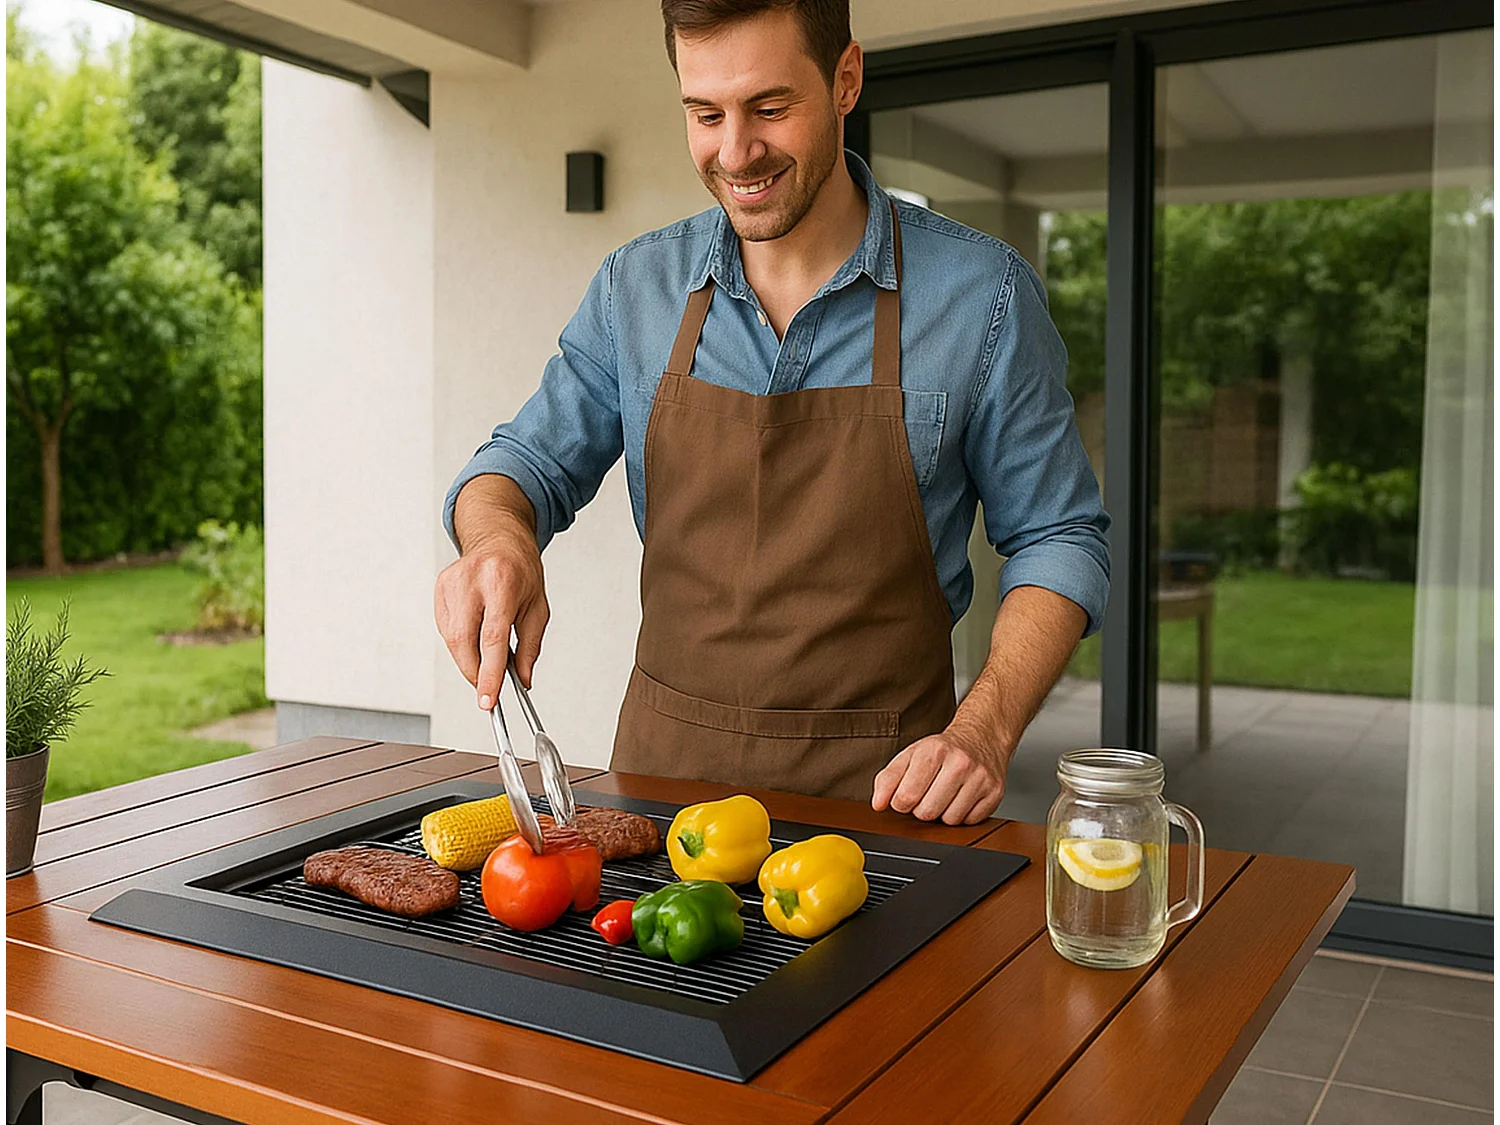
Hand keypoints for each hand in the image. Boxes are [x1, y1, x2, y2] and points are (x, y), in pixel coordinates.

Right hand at [434, 514, 548, 707]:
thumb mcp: (538, 607)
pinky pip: (445, 627)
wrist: (499, 538)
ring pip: (452, 638)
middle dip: (474, 672)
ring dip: (467, 658)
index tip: (488, 700)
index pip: (492, 638)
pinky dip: (459, 642)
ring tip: (485, 658)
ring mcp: (452, 582)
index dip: (489, 673)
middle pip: (464, 641)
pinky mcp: (440, 586)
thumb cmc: (521, 570)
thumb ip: (530, 646)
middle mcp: (473, 580)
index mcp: (502, 583)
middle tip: (487, 689)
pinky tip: (473, 637)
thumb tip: (523, 679)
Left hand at [871, 722, 1007, 825]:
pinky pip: (970, 822)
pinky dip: (962, 815)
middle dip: (922, 809)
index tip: (906, 795)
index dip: (901, 803)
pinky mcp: (995, 793)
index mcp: (934, 751)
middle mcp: (960, 763)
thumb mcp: (910, 755)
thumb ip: (888, 779)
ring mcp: (980, 778)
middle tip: (928, 793)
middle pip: (927, 812)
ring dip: (943, 813)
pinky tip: (961, 798)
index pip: (906, 797)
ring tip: (946, 794)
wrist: (983, 736)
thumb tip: (878, 804)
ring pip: (949, 820)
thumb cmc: (943, 749)